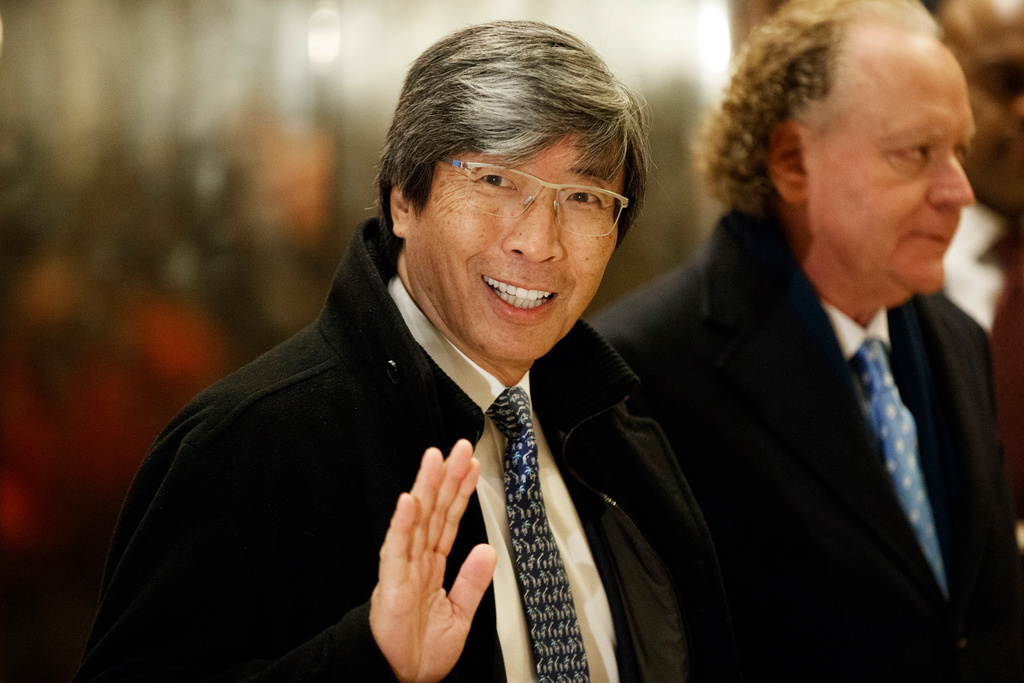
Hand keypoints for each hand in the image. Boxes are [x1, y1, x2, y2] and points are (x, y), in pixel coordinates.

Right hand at [370, 439, 497, 682]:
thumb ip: (473, 580)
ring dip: (425, 488)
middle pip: (434, 510)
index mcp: (432, 564)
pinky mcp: (392, 584)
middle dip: (446, 478)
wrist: (400, 677)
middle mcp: (417, 560)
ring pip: (416, 520)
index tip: (471, 465)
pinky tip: (410, 502)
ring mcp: (403, 568)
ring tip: (434, 460)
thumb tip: (487, 549)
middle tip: (459, 449)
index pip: (449, 518)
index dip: (460, 491)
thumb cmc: (420, 650)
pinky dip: (403, 525)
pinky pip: (397, 550)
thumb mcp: (460, 613)